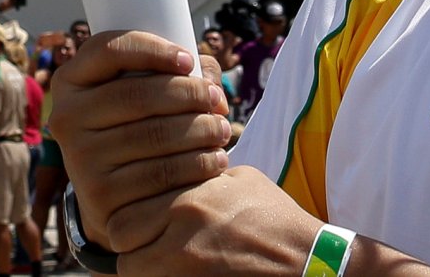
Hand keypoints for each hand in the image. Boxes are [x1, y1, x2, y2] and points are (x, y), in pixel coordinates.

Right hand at [48, 32, 231, 253]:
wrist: (116, 198)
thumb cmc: (135, 129)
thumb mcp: (138, 96)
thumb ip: (173, 72)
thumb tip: (207, 75)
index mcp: (71, 81)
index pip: (108, 50)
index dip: (152, 49)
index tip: (188, 59)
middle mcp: (66, 116)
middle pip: (136, 94)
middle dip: (188, 93)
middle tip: (217, 99)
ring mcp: (79, 158)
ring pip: (153, 134)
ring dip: (200, 129)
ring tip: (223, 130)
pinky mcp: (100, 194)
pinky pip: (160, 173)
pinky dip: (198, 164)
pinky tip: (216, 160)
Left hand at [114, 167, 313, 276]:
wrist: (308, 261)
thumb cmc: (274, 219)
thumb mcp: (238, 180)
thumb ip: (200, 173)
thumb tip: (174, 164)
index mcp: (187, 198)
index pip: (124, 208)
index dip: (127, 213)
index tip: (137, 215)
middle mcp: (180, 229)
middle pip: (120, 236)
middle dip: (127, 240)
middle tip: (141, 240)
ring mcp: (188, 265)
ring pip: (132, 268)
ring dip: (141, 263)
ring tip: (158, 259)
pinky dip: (162, 275)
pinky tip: (176, 270)